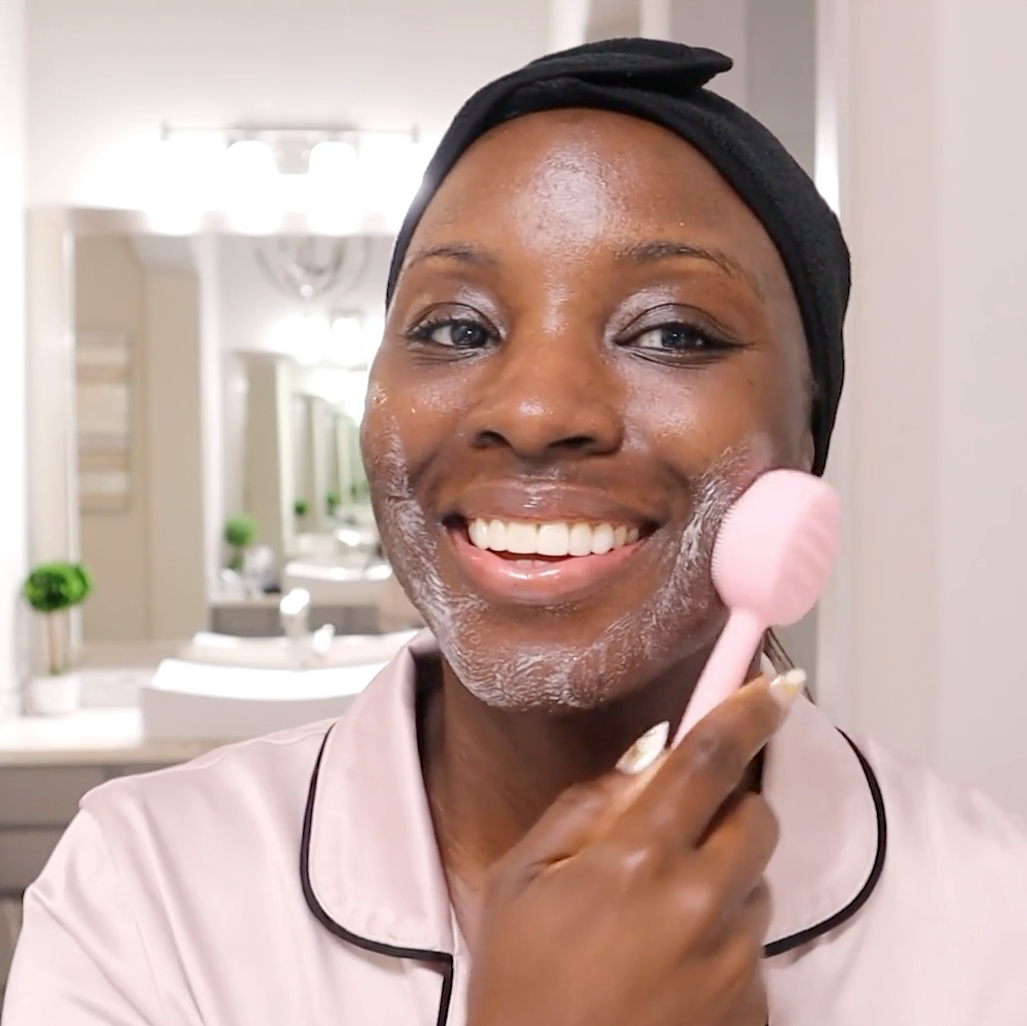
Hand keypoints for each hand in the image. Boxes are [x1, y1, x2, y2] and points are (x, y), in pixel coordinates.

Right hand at [465, 675, 796, 1025]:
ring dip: (722, 879)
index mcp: (637, 858)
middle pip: (758, 818)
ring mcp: (735, 963)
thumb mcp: (519, 877)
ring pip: (757, 884)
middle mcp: (701, 904)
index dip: (746, 713)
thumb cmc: (519, 980)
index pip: (709, 761)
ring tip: (660, 918)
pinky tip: (671, 968)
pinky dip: (722, 938)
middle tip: (680, 832)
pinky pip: (753, 946)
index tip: (775, 688)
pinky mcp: (754, 1010)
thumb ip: (588, 804)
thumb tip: (652, 756)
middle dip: (729, 809)